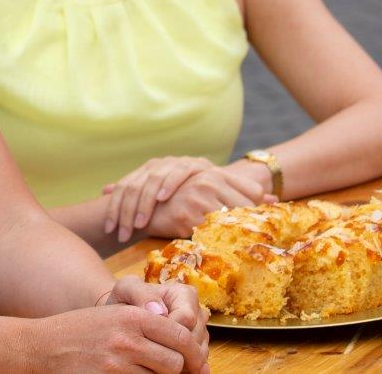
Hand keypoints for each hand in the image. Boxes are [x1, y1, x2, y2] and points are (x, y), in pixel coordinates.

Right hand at [26, 287, 209, 373]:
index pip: (180, 336)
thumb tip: (183, 340)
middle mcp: (127, 338)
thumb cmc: (80, 331)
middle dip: (176, 370)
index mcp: (132, 316)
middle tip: (172, 372)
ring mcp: (117, 363)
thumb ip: (146, 322)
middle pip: (175, 363)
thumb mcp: (113, 315)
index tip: (197, 364)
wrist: (42, 346)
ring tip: (144, 371)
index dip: (194, 354)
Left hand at [103, 157, 214, 242]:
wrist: (217, 180)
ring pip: (153, 179)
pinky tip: (162, 198)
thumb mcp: (158, 194)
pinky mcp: (194, 164)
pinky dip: (169, 184)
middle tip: (123, 234)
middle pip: (134, 185)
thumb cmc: (184, 192)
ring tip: (139, 223)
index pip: (123, 188)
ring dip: (145, 202)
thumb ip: (136, 192)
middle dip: (126, 211)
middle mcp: (156, 164)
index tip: (109, 230)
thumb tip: (105, 190)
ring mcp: (174, 162)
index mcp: (144, 171)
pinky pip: (178, 172)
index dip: (114, 208)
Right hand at [142, 166, 273, 240]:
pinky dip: (218, 242)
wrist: (145, 206)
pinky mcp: (187, 217)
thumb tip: (275, 200)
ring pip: (231, 223)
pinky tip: (219, 246)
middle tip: (256, 241)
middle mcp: (208, 181)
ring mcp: (198, 198)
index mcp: (215, 172)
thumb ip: (241, 190)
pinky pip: (212, 234)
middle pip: (245, 209)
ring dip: (237, 236)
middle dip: (251, 226)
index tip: (261, 225)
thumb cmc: (179, 197)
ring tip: (240, 246)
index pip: (252, 193)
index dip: (257, 211)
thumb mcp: (209, 187)